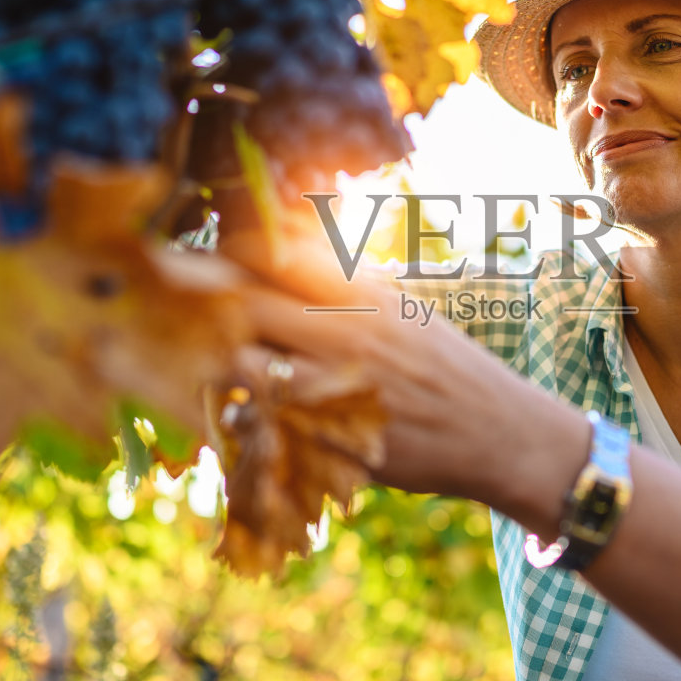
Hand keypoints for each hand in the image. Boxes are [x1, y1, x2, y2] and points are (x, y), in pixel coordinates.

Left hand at [229, 239, 588, 523]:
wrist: (498, 432)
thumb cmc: (443, 363)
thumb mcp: (399, 306)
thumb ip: (341, 279)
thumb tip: (283, 239)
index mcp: (361, 293)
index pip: (267, 253)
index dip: (224, 254)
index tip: (207, 262)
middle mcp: (343, 334)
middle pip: (240, 304)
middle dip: (202, 306)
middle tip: (182, 312)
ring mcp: (334, 389)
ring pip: (238, 365)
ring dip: (215, 362)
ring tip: (206, 363)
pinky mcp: (330, 441)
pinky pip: (258, 425)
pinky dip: (233, 414)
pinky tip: (231, 410)